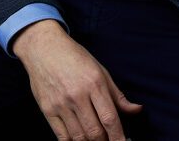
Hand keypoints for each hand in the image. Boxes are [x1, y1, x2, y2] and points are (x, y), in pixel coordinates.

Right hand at [13, 21, 143, 140]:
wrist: (42, 47)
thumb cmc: (73, 57)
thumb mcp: (100, 70)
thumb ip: (117, 95)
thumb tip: (136, 110)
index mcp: (94, 84)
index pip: (110, 119)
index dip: (119, 137)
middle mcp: (77, 95)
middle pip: (95, 131)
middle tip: (108, 140)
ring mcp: (60, 104)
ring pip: (79, 137)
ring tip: (95, 139)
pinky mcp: (47, 109)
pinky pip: (61, 136)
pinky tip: (79, 139)